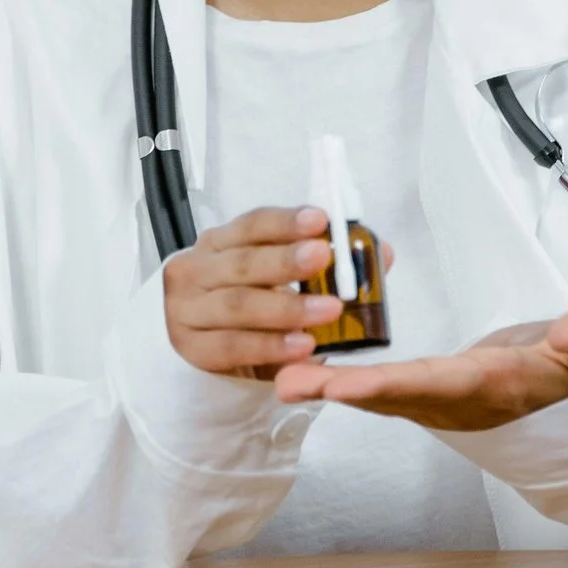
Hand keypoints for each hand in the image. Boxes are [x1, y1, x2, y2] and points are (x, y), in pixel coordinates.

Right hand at [163, 206, 348, 379]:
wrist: (204, 345)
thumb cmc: (248, 302)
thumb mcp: (277, 278)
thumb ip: (325, 266)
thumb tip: (380, 252)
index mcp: (218, 242)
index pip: (251, 225)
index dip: (285, 222)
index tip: (321, 219)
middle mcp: (196, 270)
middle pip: (243, 263)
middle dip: (286, 260)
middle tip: (324, 257)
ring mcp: (187, 310)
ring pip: (238, 305)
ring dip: (286, 307)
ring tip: (328, 309)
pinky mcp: (191, 348)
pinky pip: (232, 346)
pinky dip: (269, 346)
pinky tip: (302, 345)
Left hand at [273, 311, 567, 430]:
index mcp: (492, 387)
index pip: (435, 384)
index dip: (388, 385)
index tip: (346, 385)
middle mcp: (458, 400)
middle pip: (391, 396)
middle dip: (339, 391)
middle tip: (288, 384)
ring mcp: (441, 400)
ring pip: (379, 395)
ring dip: (331, 388)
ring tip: (282, 380)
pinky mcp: (430, 392)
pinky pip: (381, 388)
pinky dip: (344, 380)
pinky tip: (307, 369)